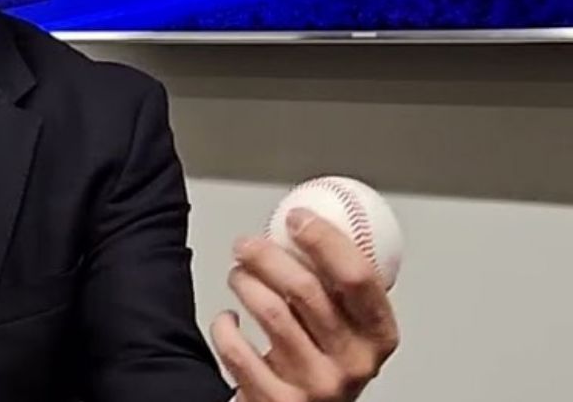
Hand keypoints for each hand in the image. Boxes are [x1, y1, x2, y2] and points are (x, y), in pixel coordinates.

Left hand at [210, 209, 399, 401]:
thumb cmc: (319, 360)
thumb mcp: (346, 326)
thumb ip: (337, 284)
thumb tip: (310, 221)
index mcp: (378, 336)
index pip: (358, 276)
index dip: (325, 239)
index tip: (297, 218)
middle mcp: (353, 364)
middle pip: (306, 289)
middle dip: (267, 254)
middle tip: (247, 242)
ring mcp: (316, 385)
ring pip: (270, 311)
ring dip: (244, 282)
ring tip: (238, 275)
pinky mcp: (277, 401)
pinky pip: (237, 348)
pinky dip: (224, 325)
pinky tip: (229, 320)